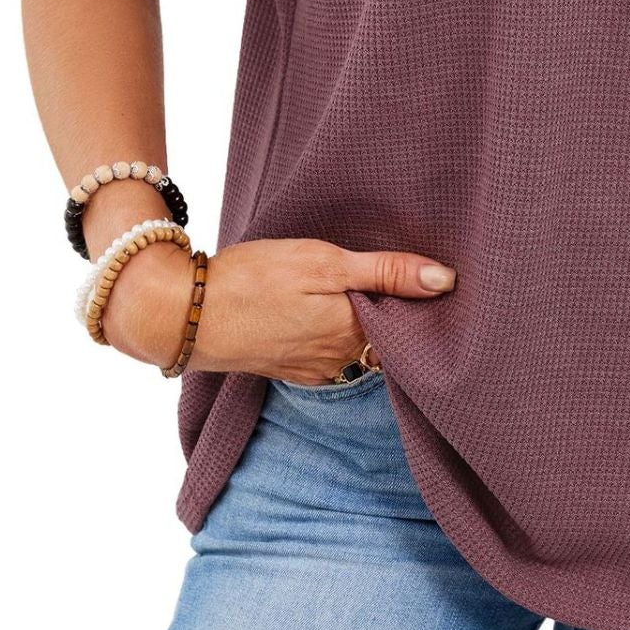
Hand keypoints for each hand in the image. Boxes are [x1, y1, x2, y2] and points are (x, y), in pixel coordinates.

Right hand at [98, 233, 455, 379]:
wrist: (183, 313)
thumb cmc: (253, 280)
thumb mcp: (324, 262)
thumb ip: (385, 272)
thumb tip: (446, 280)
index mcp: (355, 332)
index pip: (409, 322)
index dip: (423, 300)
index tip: (436, 276)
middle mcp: (341, 360)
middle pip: (385, 335)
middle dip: (396, 310)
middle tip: (402, 274)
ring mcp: (314, 367)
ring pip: (357, 343)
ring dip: (363, 319)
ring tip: (364, 285)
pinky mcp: (290, 367)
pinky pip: (329, 350)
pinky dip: (335, 330)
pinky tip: (326, 306)